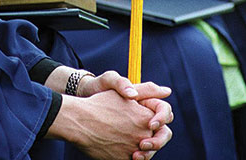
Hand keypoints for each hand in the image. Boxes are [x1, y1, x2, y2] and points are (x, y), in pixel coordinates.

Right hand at [49, 90, 172, 159]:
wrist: (79, 121)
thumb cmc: (100, 104)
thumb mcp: (124, 93)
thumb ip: (147, 91)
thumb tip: (167, 91)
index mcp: (146, 118)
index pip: (164, 126)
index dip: (159, 125)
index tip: (150, 124)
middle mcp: (143, 135)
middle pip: (156, 141)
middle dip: (152, 141)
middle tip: (141, 137)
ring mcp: (133, 149)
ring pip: (144, 154)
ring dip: (140, 150)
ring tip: (124, 140)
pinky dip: (126, 155)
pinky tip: (116, 146)